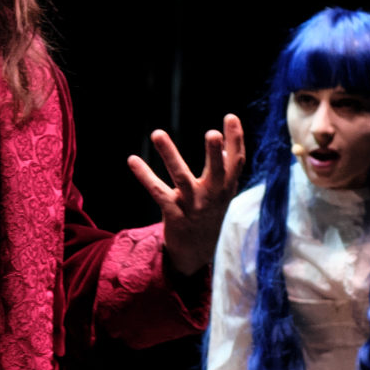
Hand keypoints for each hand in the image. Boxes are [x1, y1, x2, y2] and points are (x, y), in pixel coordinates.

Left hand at [131, 115, 243, 276]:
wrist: (197, 253)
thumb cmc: (210, 216)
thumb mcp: (223, 194)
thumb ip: (226, 171)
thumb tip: (224, 146)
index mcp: (227, 188)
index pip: (236, 161)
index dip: (235, 139)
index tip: (230, 116)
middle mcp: (213, 196)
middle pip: (216, 171)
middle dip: (215, 152)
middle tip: (212, 133)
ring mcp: (193, 205)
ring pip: (181, 177)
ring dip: (169, 154)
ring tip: (157, 133)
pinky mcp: (173, 214)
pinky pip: (157, 192)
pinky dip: (144, 175)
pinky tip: (132, 160)